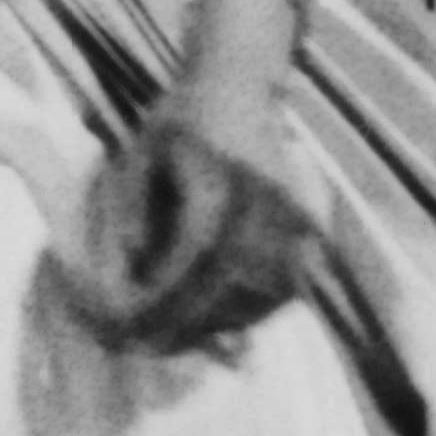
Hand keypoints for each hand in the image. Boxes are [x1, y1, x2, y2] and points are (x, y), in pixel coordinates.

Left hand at [55, 97, 318, 354]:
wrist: (241, 90)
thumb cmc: (178, 124)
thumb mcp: (136, 159)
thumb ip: (130, 215)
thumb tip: (133, 275)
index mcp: (222, 186)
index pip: (193, 262)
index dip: (162, 302)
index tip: (127, 328)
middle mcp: (266, 208)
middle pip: (225, 290)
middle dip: (180, 326)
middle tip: (140, 345)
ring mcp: (294, 224)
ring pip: (254, 300)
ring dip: (211, 325)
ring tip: (168, 334)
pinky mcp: (308, 237)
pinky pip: (278, 295)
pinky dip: (243, 313)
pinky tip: (208, 316)